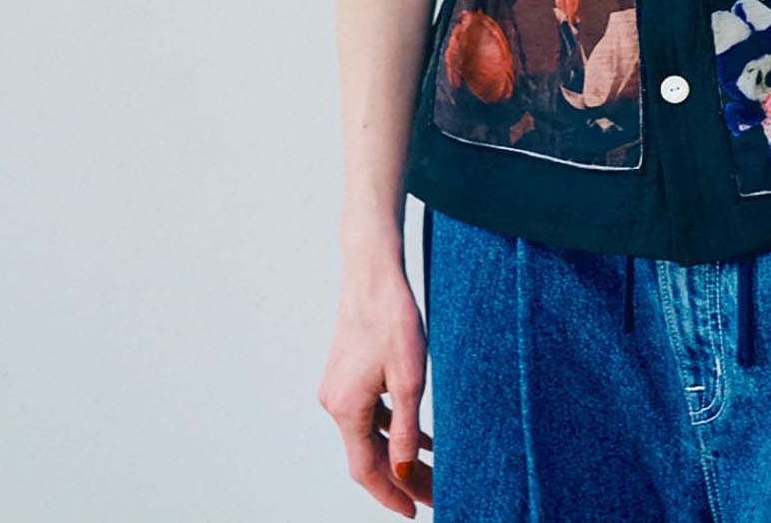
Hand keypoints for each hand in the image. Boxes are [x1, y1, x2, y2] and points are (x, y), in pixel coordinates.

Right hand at [318, 264, 433, 513]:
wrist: (372, 272)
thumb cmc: (392, 318)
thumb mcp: (410, 378)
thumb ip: (405, 430)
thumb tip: (401, 474)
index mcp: (346, 409)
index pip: (366, 470)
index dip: (390, 496)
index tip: (415, 513)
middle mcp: (335, 403)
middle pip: (368, 455)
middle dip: (400, 479)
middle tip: (435, 495)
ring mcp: (339, 388)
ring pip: (371, 435)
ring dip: (398, 456)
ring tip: (433, 473)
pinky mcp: (347, 374)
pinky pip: (371, 413)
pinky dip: (393, 428)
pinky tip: (420, 438)